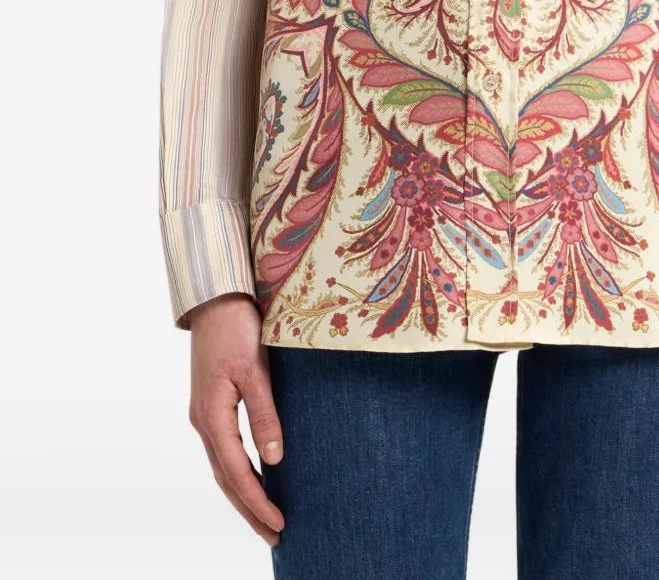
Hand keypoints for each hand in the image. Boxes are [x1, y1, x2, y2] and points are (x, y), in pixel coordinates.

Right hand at [187, 293, 284, 544]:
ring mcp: (205, 413)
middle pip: (226, 479)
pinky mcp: (211, 403)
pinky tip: (254, 476)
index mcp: (212, 416)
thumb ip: (264, 414)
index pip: (236, 473)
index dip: (257, 502)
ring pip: (223, 466)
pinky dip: (237, 471)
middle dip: (249, 509)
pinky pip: (224, 449)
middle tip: (275, 536)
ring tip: (265, 517)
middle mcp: (204, 421)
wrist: (215, 297)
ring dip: (243, 494)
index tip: (279, 524)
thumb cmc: (236, 328)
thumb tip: (275, 459)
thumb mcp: (255, 369)